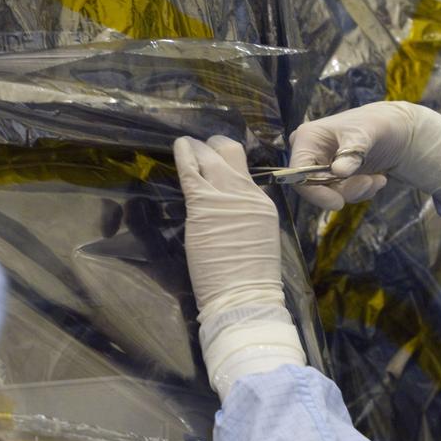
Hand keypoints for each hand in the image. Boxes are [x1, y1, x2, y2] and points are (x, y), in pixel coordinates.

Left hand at [174, 135, 303, 399]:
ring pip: (211, 157)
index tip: (216, 160)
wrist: (245, 297)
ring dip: (196, 148)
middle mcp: (247, 194)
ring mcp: (226, 197)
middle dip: (213, 146)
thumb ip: (242, 220)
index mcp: (262, 204)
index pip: (244, 172)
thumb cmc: (249, 280)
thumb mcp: (256, 240)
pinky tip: (179, 147)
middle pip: (231, 154)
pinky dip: (184, 155)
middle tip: (198, 146)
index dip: (228, 162)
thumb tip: (226, 213)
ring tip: (186, 144)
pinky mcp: (204, 205)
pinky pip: (191, 171)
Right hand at [288, 101, 440, 210]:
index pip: (298, 173)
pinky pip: (341, 195)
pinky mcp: (333, 177)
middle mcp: (309, 153)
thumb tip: (338, 172)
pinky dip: (361, 191)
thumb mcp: (366, 134)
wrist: (395, 131)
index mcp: (306, 138)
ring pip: (330, 194)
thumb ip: (352, 152)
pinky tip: (376, 179)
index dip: (314, 191)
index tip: (338, 203)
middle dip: (344, 190)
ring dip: (357, 191)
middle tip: (369, 183)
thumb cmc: (377, 124)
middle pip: (314, 187)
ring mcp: (321, 166)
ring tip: (378, 179)